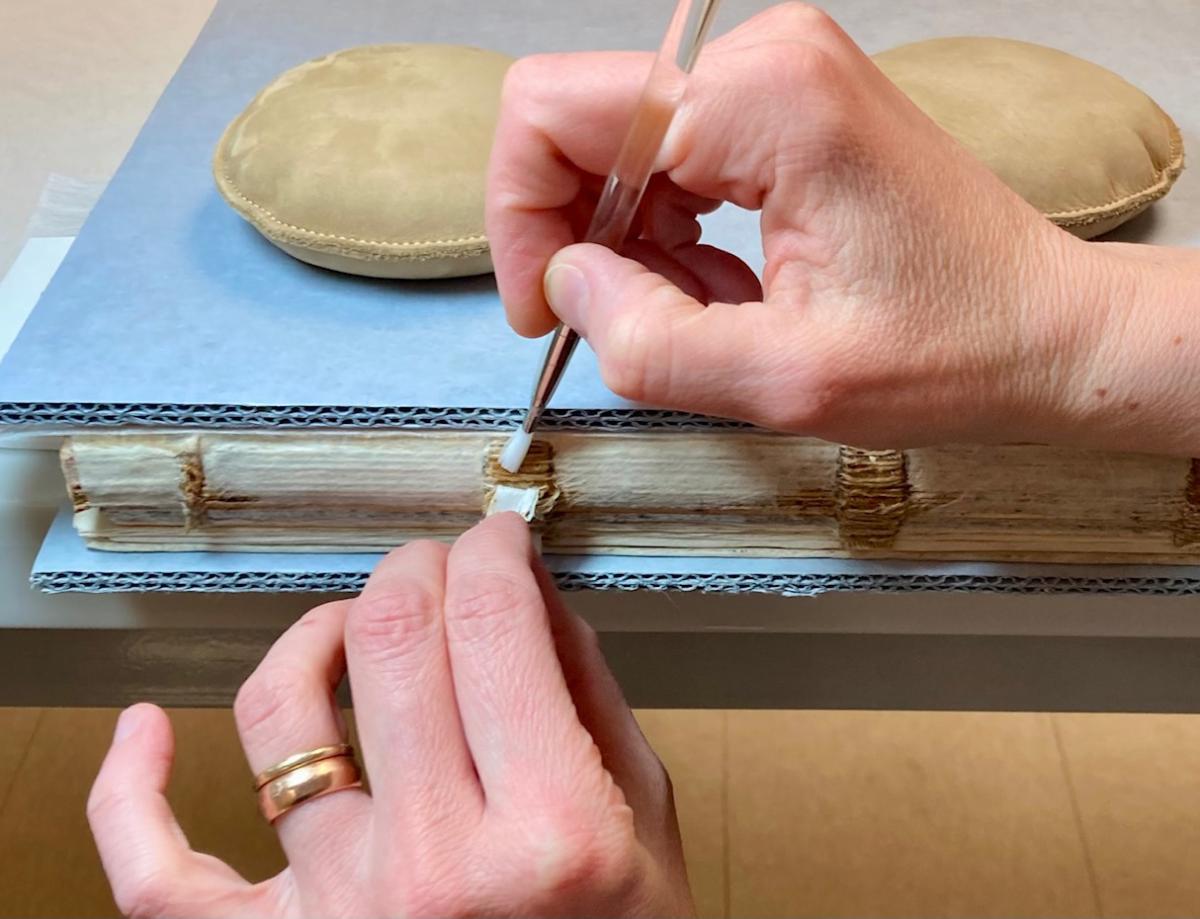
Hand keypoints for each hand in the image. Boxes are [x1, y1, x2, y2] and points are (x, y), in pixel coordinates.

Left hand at [87, 514, 693, 917]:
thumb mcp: (643, 820)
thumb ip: (588, 692)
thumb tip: (527, 591)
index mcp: (550, 833)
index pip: (493, 625)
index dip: (491, 550)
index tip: (495, 538)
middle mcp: (437, 870)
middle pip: (391, 641)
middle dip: (417, 569)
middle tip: (439, 566)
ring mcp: (343, 911)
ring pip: (279, 715)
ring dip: (314, 633)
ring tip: (346, 629)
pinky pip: (159, 877)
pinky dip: (131, 796)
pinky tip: (147, 732)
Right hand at [487, 2, 1119, 449]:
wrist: (1046, 330)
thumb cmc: (954, 350)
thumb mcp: (786, 383)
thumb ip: (649, 345)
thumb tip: (564, 290)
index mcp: (765, 102)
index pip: (550, 113)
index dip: (520, 219)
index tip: (544, 307)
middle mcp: (767, 60)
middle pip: (578, 124)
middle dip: (580, 238)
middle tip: (625, 324)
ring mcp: (778, 73)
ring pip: (620, 147)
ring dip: (633, 246)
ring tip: (703, 315)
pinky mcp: (786, 103)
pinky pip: (672, 156)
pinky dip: (671, 232)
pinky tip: (724, 289)